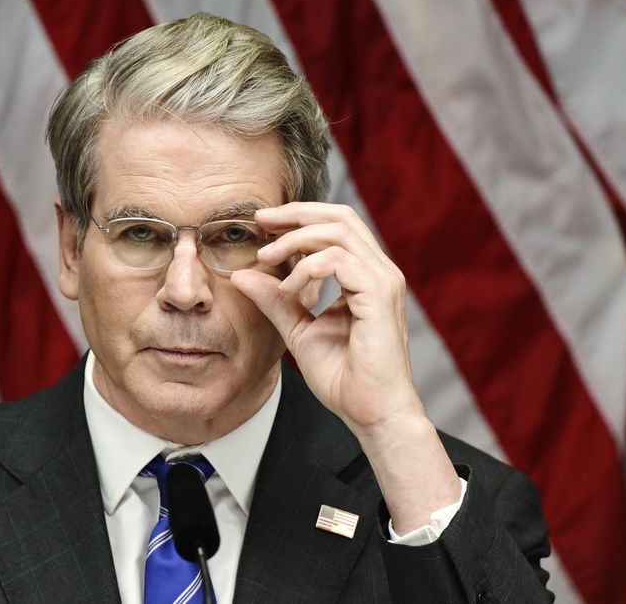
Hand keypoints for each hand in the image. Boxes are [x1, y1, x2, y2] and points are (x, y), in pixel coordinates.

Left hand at [231, 202, 460, 530]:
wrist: (372, 413)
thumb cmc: (345, 379)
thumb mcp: (299, 330)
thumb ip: (275, 300)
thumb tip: (243, 275)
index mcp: (366, 276)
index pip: (337, 226)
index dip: (299, 218)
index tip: (263, 225)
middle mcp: (379, 271)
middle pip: (340, 216)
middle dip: (296, 213)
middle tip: (261, 220)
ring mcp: (383, 280)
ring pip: (338, 231)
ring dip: (295, 239)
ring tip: (267, 258)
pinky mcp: (379, 294)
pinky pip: (338, 260)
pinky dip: (306, 268)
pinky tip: (289, 290)